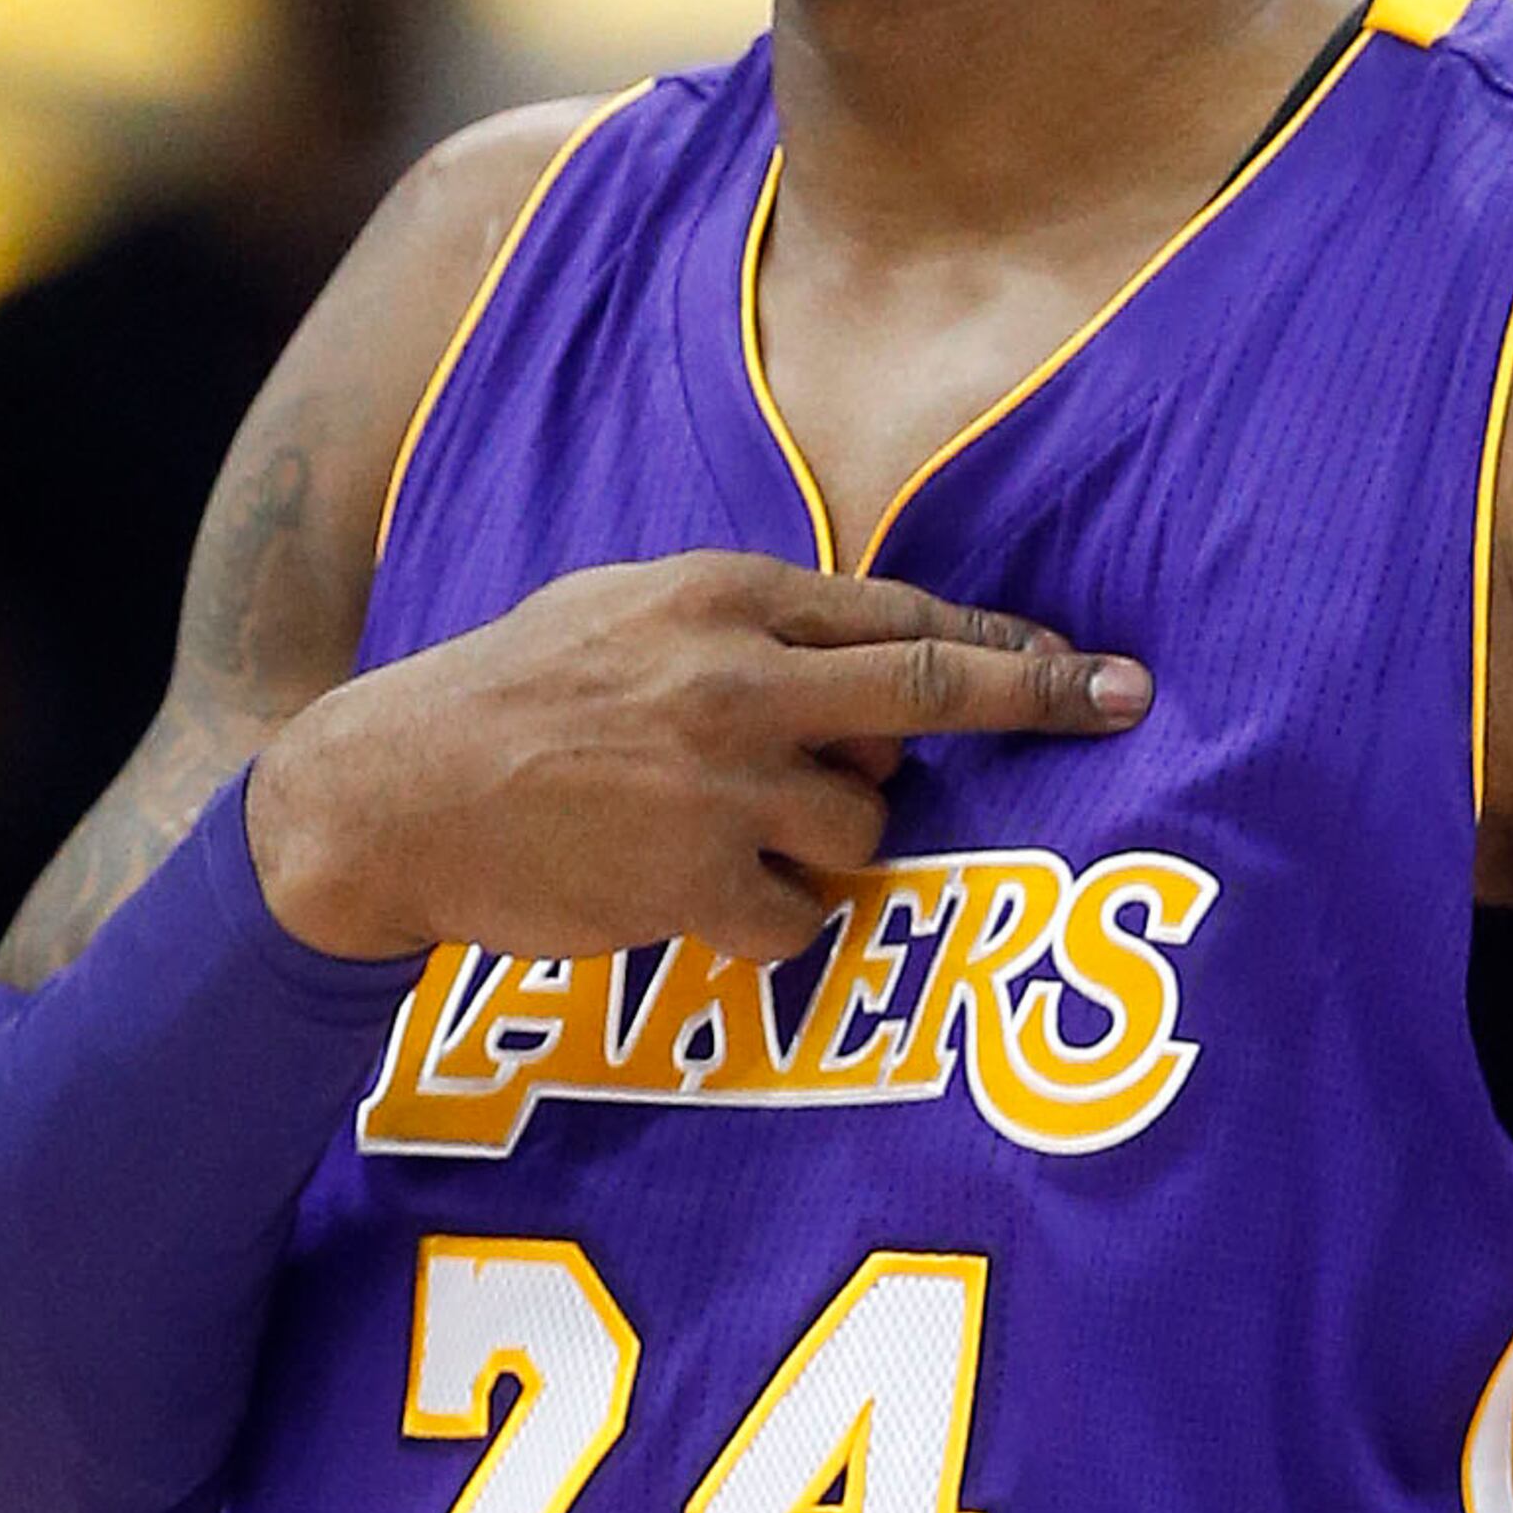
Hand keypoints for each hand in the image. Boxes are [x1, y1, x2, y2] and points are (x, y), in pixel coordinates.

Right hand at [244, 551, 1151, 963]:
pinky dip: (771, 918)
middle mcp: (735, 677)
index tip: (1087, 663)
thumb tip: (862, 657)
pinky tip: (695, 896)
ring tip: (725, 832)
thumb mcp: (624, 608)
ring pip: (864, 821)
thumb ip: (743, 624)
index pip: (901, 615)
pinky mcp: (695, 880)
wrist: (390, 792)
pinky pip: (801, 915)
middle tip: (1122, 707)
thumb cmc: (510, 695)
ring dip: (826, 839)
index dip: (1005, 643)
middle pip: (932, 690)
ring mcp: (720, 781)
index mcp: (720, 594)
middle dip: (1040, 700)